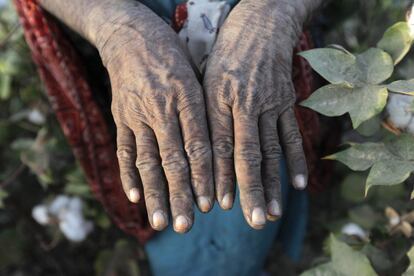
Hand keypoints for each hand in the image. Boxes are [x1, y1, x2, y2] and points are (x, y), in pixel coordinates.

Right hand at [97, 3, 213, 232]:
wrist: (130, 35)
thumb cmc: (172, 55)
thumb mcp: (196, 74)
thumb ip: (204, 110)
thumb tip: (220, 149)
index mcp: (187, 97)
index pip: (198, 145)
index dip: (204, 176)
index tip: (209, 204)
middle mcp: (161, 108)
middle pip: (172, 159)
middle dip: (180, 195)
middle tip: (185, 225)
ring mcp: (137, 114)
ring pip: (147, 160)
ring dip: (154, 193)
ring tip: (161, 221)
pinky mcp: (120, 116)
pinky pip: (124, 149)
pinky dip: (128, 174)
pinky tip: (134, 196)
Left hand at [204, 0, 310, 228]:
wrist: (261, 23)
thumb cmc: (225, 51)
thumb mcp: (205, 77)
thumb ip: (203, 113)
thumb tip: (196, 153)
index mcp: (218, 98)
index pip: (218, 145)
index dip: (218, 176)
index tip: (217, 205)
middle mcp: (245, 103)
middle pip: (246, 154)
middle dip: (248, 190)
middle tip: (251, 221)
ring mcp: (269, 103)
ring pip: (270, 150)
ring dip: (272, 184)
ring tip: (271, 213)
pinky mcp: (286, 102)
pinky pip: (291, 135)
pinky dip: (294, 161)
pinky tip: (296, 184)